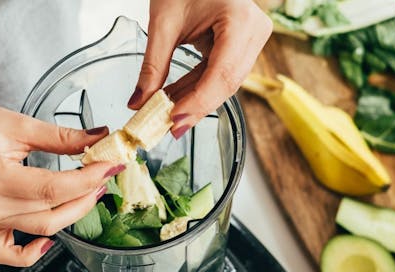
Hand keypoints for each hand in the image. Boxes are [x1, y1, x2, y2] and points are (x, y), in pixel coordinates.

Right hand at [0, 104, 122, 266]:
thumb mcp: (17, 123)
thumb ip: (61, 136)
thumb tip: (98, 138)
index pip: (54, 188)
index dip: (88, 179)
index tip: (110, 165)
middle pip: (52, 213)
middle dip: (87, 195)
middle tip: (105, 173)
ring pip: (42, 229)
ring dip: (73, 213)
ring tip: (90, 190)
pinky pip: (8, 253)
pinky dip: (31, 254)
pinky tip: (49, 242)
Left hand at [130, 0, 271, 137]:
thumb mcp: (164, 22)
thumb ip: (153, 65)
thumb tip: (139, 102)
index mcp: (240, 19)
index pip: (222, 73)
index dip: (199, 102)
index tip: (174, 120)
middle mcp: (254, 30)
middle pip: (227, 83)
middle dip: (196, 107)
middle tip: (168, 128)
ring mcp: (252, 38)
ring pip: (226, 83)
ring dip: (195, 100)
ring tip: (167, 115)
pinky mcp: (243, 44)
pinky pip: (222, 73)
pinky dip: (199, 87)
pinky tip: (177, 99)